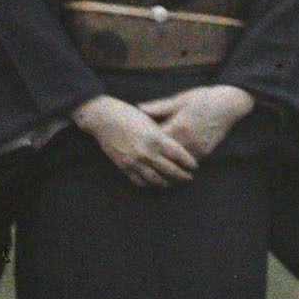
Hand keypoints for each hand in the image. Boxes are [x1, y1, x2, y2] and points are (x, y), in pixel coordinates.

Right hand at [71, 95, 198, 187]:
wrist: (103, 118)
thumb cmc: (128, 114)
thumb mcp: (150, 121)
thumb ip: (162, 134)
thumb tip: (177, 144)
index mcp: (156, 138)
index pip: (178, 154)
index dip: (188, 162)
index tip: (195, 166)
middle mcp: (147, 152)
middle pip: (170, 170)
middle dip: (182, 175)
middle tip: (189, 177)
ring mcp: (135, 162)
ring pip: (156, 180)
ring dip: (167, 183)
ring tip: (173, 182)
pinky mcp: (124, 167)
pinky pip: (140, 181)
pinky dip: (149, 184)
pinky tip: (154, 182)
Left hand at [138, 85, 254, 161]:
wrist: (229, 104)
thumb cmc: (203, 98)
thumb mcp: (180, 99)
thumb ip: (159, 106)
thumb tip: (139, 107)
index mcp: (178, 126)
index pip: (155, 140)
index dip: (144, 142)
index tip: (134, 143)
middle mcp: (187, 141)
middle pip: (164, 155)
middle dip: (152, 157)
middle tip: (139, 159)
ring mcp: (197, 148)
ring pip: (177, 163)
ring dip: (166, 164)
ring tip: (153, 167)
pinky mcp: (205, 152)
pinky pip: (188, 162)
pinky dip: (179, 164)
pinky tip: (172, 165)